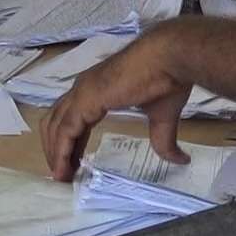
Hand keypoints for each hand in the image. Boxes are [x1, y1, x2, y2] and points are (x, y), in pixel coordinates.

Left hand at [42, 22, 193, 181]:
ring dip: (54, 152)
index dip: (70, 142)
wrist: (170, 58)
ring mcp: (82, 91)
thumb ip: (163, 139)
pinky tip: (64, 168)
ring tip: (61, 176)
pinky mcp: (85, 99)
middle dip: (55, 148)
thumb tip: (181, 160)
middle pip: (56, 121)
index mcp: (98, 89)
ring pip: (54, 126)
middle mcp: (84, 88)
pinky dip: (60, 150)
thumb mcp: (162, 116)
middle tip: (63, 174)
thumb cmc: (166, 79)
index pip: (73, 118)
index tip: (73, 165)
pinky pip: (64, 130)